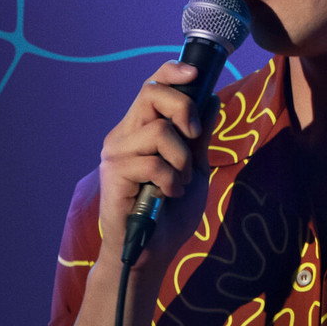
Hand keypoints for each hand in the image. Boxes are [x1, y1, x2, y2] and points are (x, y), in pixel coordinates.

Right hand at [96, 60, 214, 271]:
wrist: (152, 252)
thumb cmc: (171, 213)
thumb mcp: (195, 169)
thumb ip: (199, 137)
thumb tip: (212, 100)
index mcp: (143, 129)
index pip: (152, 86)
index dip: (171, 72)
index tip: (196, 73)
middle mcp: (125, 134)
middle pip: (152, 93)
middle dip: (183, 109)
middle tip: (193, 137)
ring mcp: (117, 152)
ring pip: (159, 130)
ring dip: (181, 160)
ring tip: (179, 182)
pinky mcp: (114, 172)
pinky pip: (154, 162)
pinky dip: (171, 181)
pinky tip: (167, 196)